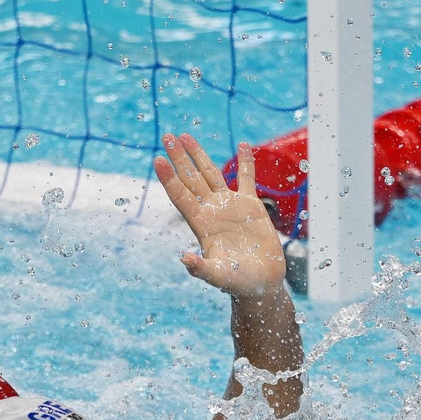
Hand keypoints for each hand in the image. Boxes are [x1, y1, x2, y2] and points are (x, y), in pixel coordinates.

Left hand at [154, 133, 285, 299]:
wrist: (261, 283)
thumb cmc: (239, 282)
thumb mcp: (218, 276)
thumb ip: (201, 268)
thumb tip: (184, 259)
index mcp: (202, 224)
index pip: (181, 196)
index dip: (169, 178)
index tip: (158, 159)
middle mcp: (212, 211)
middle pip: (191, 179)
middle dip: (179, 158)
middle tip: (167, 136)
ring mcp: (230, 206)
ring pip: (211, 174)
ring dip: (199, 155)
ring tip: (186, 136)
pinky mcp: (250, 206)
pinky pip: (246, 178)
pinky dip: (245, 162)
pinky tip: (242, 144)